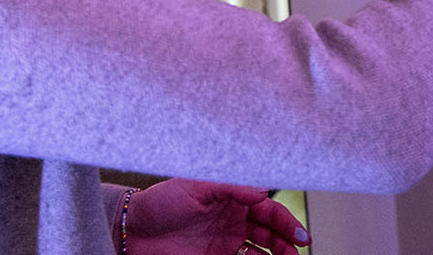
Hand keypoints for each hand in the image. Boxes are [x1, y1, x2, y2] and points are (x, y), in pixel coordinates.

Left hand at [122, 179, 308, 254]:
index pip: (269, 209)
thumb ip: (231, 185)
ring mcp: (226, 241)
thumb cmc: (161, 202)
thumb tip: (262, 190)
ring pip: (262, 250)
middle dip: (288, 241)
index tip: (300, 235)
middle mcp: (234, 219)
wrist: (133, 232)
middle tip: (298, 251)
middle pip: (271, 231)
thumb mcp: (196, 186)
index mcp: (233, 197)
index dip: (287, 221)